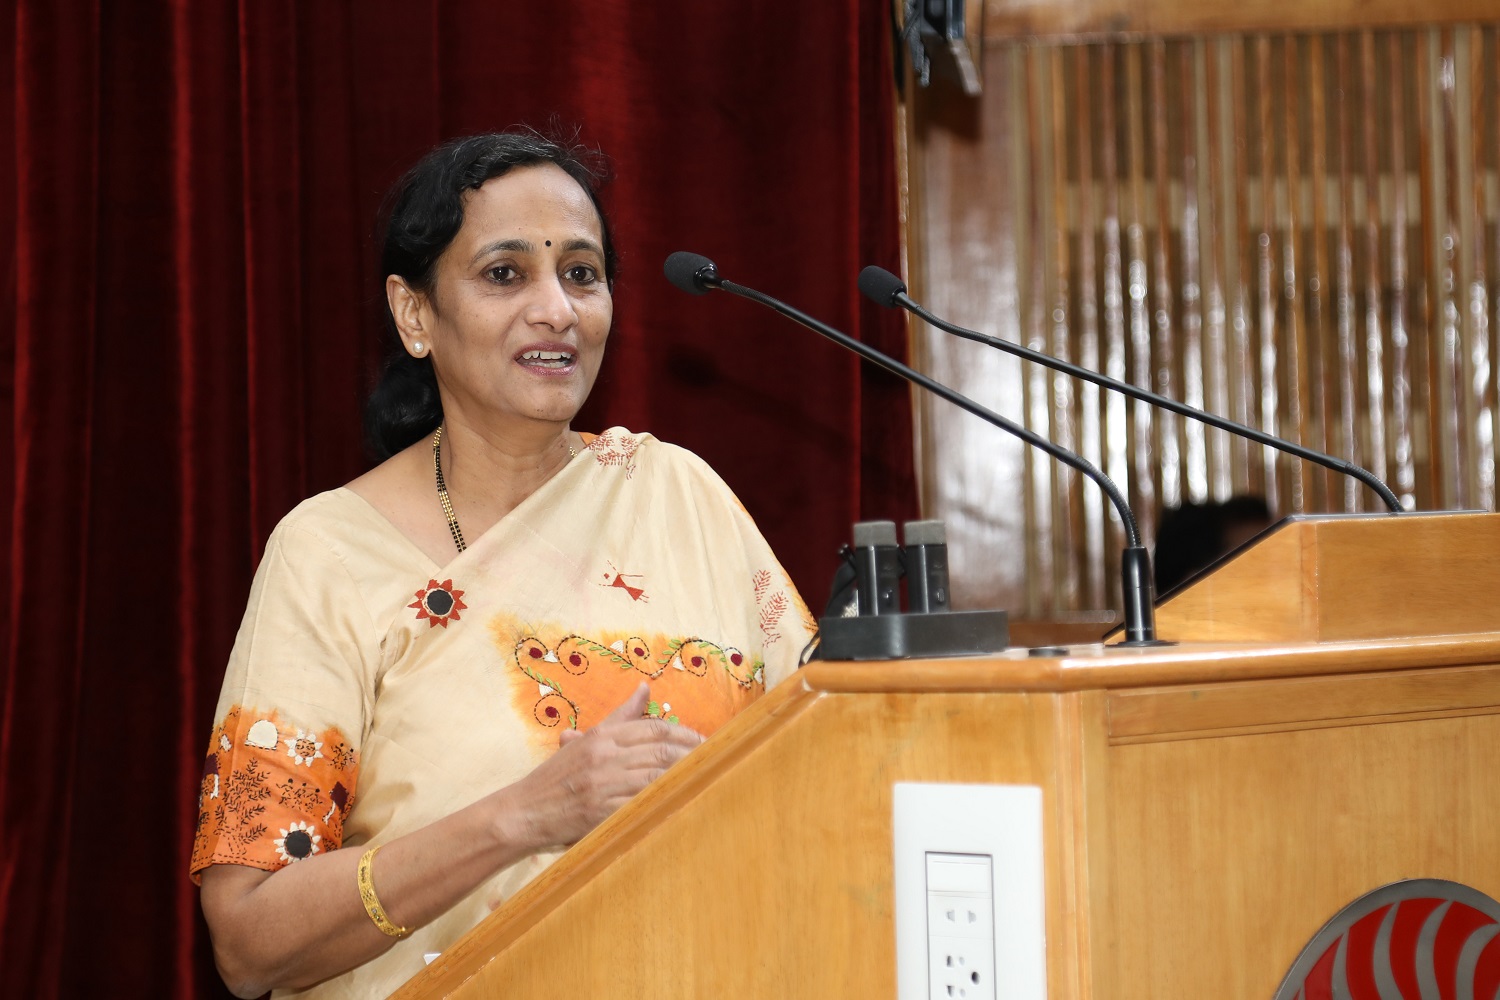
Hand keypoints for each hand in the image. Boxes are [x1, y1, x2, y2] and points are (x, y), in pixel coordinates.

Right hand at [513, 683, 702, 849]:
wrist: (523, 812)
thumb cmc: (556, 778)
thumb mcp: (586, 741)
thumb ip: (620, 716)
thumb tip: (645, 689)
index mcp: (601, 737)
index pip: (652, 729)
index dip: (683, 734)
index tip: (705, 742)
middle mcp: (604, 757)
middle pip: (659, 752)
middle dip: (691, 756)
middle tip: (715, 761)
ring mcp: (602, 786)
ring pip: (654, 778)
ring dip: (683, 779)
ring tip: (706, 781)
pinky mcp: (600, 814)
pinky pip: (640, 807)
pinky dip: (663, 804)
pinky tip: (682, 805)